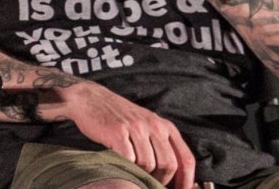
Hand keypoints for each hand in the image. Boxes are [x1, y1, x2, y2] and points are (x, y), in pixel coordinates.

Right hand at [60, 81, 195, 187]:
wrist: (92, 99)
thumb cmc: (120, 117)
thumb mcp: (147, 126)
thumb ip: (161, 146)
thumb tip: (173, 176)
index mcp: (165, 126)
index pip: (186, 158)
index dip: (187, 181)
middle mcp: (154, 125)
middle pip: (169, 164)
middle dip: (161, 180)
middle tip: (149, 184)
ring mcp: (136, 128)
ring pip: (149, 164)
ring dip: (141, 174)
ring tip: (132, 171)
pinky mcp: (118, 132)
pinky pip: (128, 159)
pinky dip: (125, 166)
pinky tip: (119, 162)